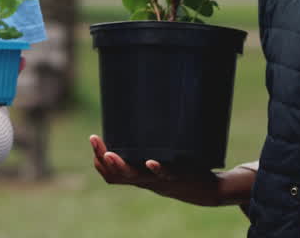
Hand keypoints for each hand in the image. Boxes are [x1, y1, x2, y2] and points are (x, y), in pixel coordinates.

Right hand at [88, 135, 254, 206]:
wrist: (206, 189)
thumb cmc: (180, 170)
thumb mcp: (161, 157)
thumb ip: (149, 143)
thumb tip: (141, 110)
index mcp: (138, 175)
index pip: (111, 172)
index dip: (98, 158)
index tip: (94, 138)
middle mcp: (146, 180)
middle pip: (117, 175)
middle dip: (103, 159)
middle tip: (96, 142)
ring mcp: (160, 180)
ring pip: (135, 178)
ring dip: (121, 167)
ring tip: (110, 155)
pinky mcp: (178, 176)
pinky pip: (165, 175)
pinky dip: (157, 169)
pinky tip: (150, 162)